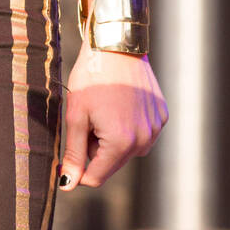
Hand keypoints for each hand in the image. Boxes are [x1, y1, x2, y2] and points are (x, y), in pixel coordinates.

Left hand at [58, 42, 167, 189]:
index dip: (77, 169)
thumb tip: (68, 185)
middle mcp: (144, 140)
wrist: (116, 45)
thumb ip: (74, 154)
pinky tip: (120, 104)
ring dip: (113, 139)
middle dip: (97, 149)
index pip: (95, 177)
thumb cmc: (92, 77)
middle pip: (112, 164)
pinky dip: (129, 126)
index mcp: (121, 143)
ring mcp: (156, 128)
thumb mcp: (76, 115)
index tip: (68, 153)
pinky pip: (141, 134)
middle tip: (90, 119)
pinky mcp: (161, 115)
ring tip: (105, 109)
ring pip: (127, 150)